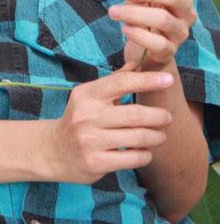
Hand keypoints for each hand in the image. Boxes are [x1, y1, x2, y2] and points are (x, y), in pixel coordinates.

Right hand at [48, 62, 172, 184]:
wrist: (54, 150)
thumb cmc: (80, 118)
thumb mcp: (91, 96)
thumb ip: (115, 80)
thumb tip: (138, 61)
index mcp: (86, 94)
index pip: (121, 83)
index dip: (148, 80)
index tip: (169, 79)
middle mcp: (86, 116)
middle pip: (136, 114)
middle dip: (159, 116)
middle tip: (168, 117)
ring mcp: (90, 141)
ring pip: (138, 137)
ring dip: (157, 136)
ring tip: (160, 135)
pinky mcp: (95, 163)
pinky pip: (133, 158)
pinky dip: (145, 154)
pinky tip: (144, 151)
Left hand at [107, 0, 196, 69]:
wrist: (147, 52)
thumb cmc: (145, 17)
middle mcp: (188, 12)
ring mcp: (181, 32)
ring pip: (163, 19)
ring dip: (134, 13)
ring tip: (113, 11)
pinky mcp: (171, 51)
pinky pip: (158, 43)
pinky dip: (138, 34)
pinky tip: (124, 28)